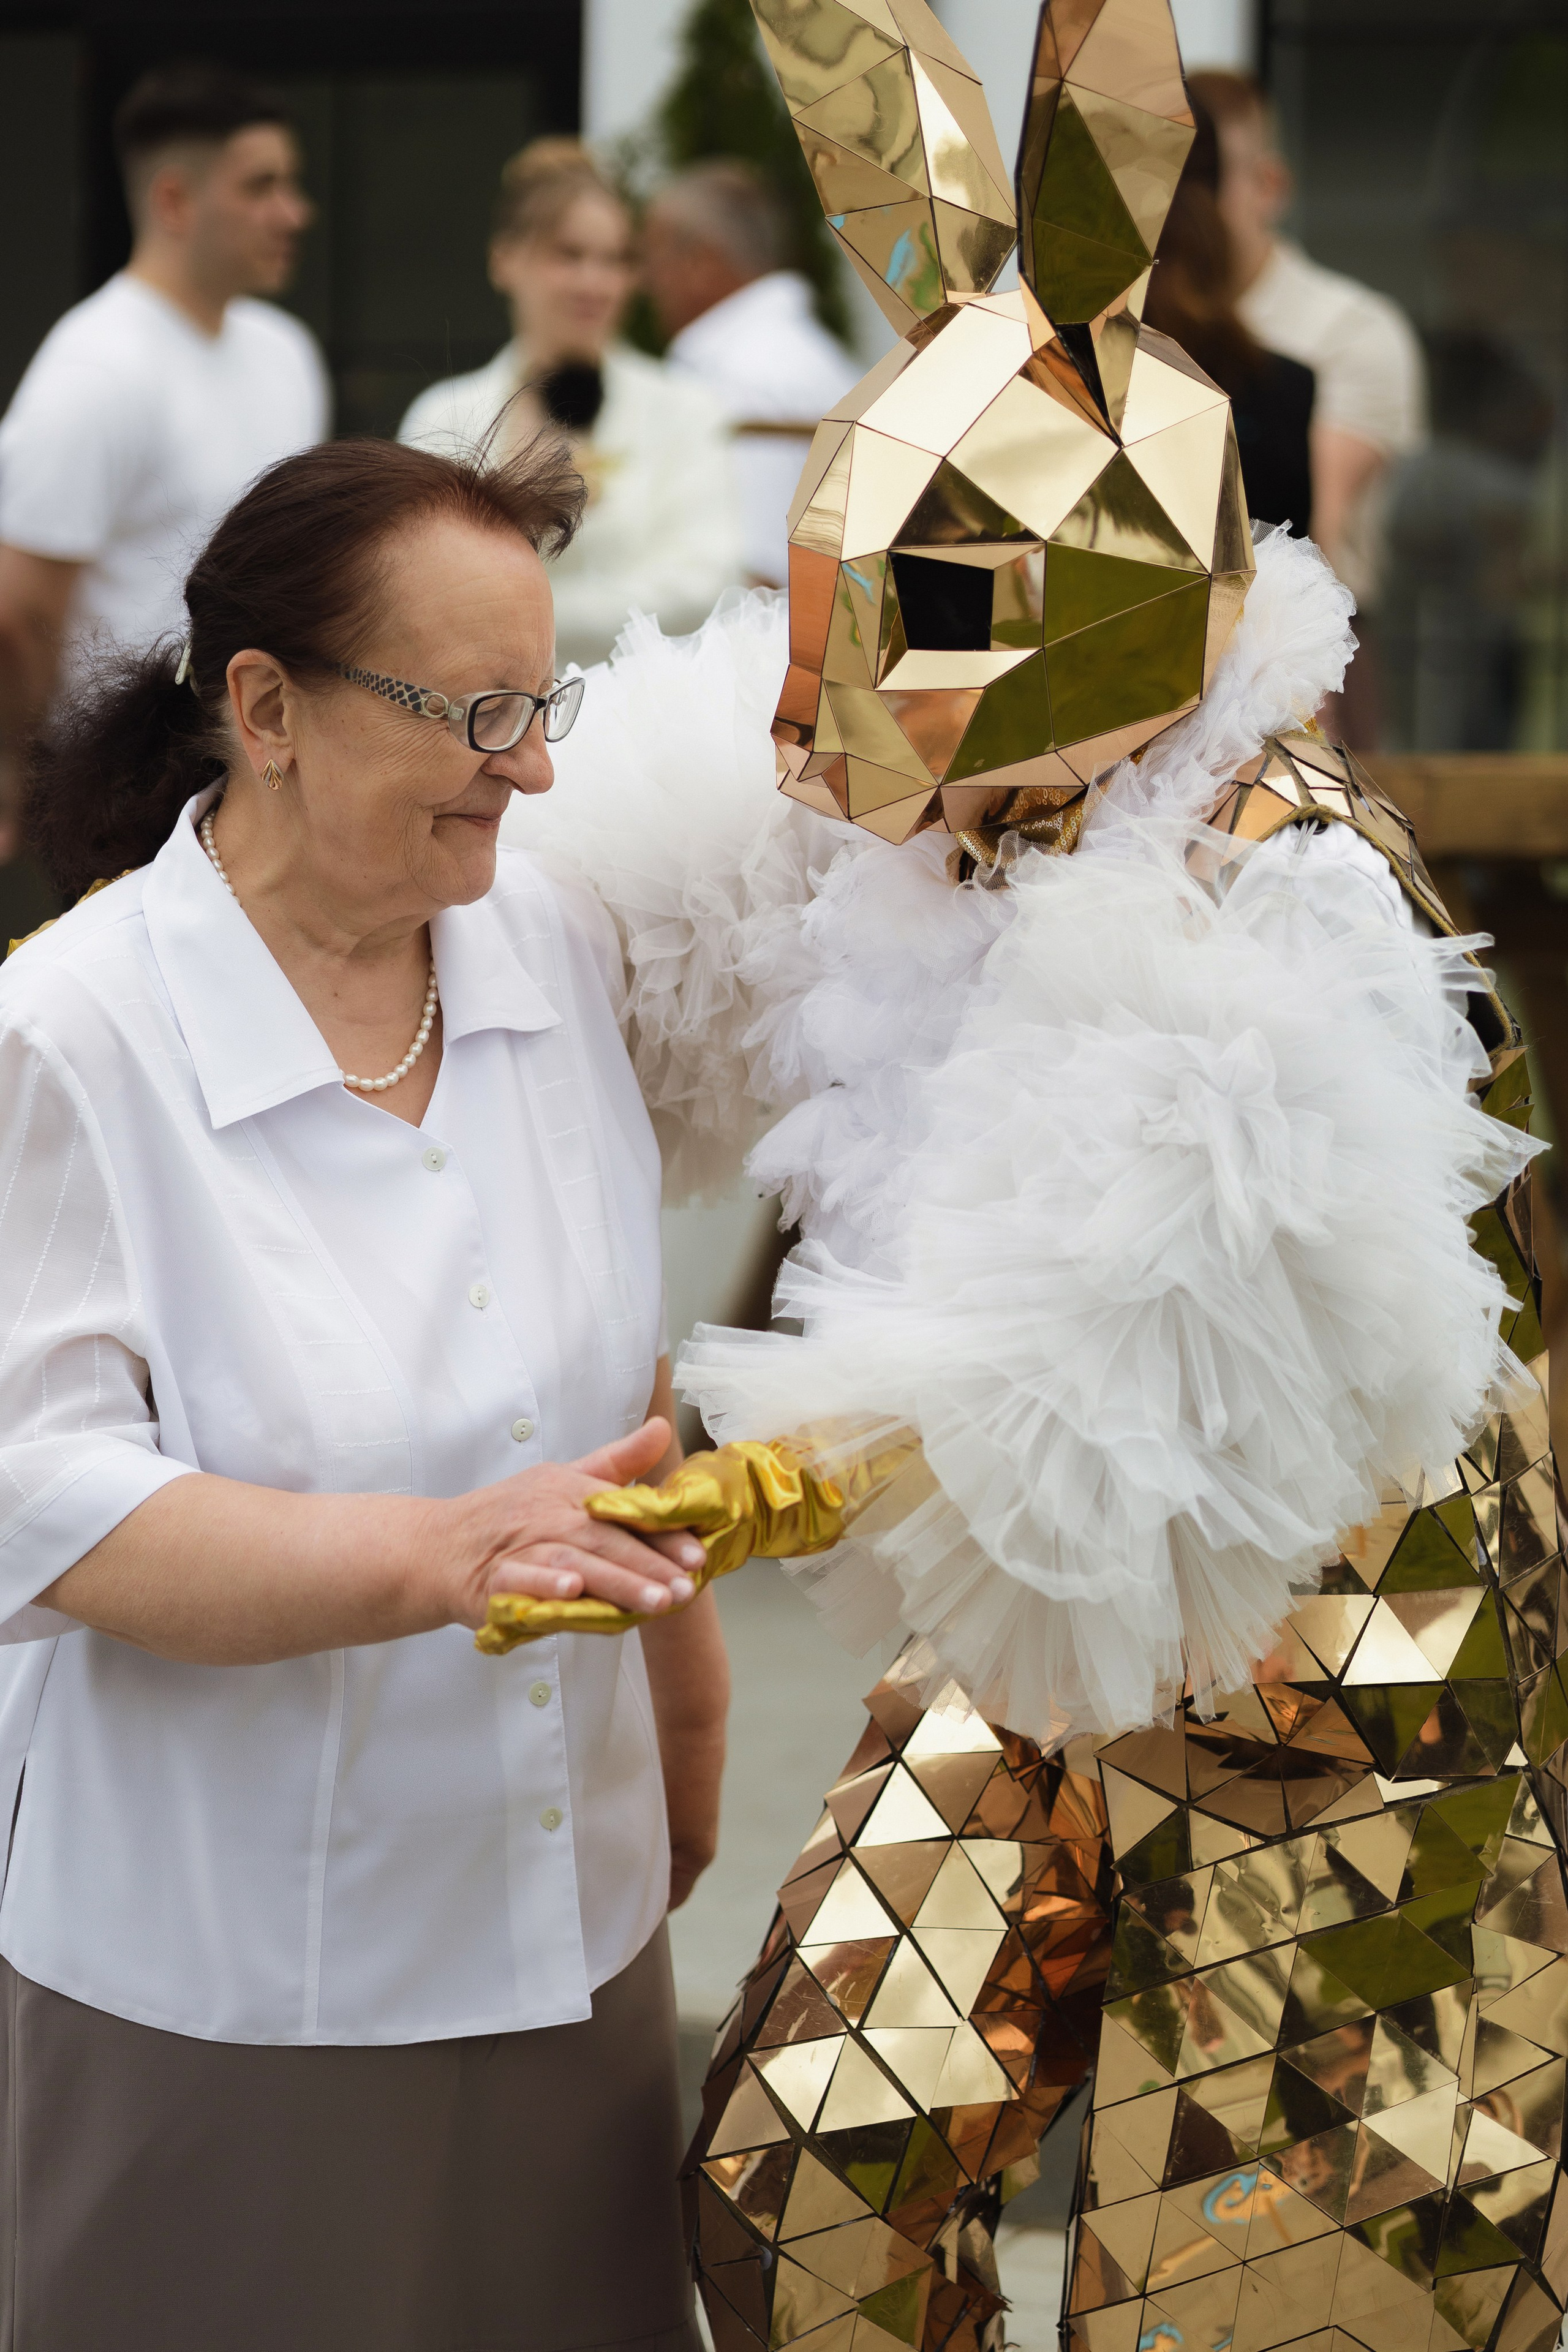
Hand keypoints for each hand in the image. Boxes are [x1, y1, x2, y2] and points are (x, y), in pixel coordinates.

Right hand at [447, 1418, 706, 1631]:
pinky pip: (521, 1582)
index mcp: (566, 1488)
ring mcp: (518, 1548)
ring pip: (571, 1562)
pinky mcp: (493, 1581)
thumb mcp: (563, 1479)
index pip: (621, 1510)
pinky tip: (573, 1593)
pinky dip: (545, 1586)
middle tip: (685, 1588)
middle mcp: (545, 1514)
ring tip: (653, 1601)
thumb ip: (617, 1462)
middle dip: (647, 1565)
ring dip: (614, 1582)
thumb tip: (662, 1427)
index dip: (661, 1534)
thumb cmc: (510, 1515)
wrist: (438, 1546)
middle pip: (602, 1539)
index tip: (696, 1555)